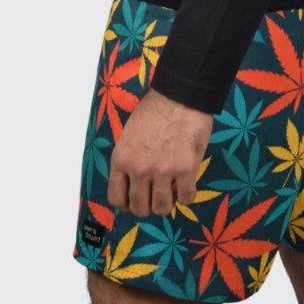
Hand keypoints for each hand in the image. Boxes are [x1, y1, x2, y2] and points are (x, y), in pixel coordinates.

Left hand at [107, 86, 213, 217]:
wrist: (180, 95)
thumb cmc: (155, 110)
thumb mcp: (130, 135)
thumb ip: (130, 160)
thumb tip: (134, 182)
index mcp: (122, 159)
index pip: (116, 198)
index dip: (127, 204)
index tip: (136, 200)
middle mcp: (139, 169)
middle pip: (140, 208)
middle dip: (149, 206)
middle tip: (157, 195)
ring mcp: (162, 171)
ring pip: (162, 208)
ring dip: (168, 202)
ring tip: (173, 189)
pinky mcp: (185, 170)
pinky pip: (186, 198)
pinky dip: (187, 194)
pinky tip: (187, 183)